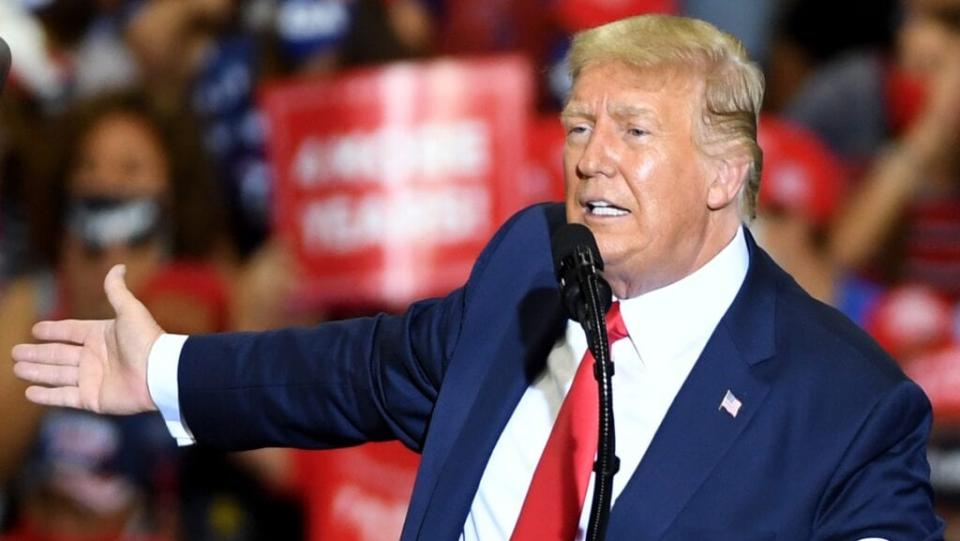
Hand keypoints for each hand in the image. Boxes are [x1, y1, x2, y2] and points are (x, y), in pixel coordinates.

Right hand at [11, 265, 163, 413]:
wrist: (159, 374)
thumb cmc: (146, 341)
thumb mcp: (129, 310)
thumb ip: (117, 290)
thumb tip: (119, 266)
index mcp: (101, 335)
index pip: (70, 331)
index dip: (53, 330)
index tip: (35, 330)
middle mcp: (95, 357)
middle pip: (58, 354)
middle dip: (37, 353)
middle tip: (15, 352)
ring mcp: (92, 379)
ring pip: (56, 374)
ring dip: (36, 371)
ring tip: (16, 368)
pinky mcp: (92, 399)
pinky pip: (63, 396)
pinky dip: (46, 395)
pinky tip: (30, 392)